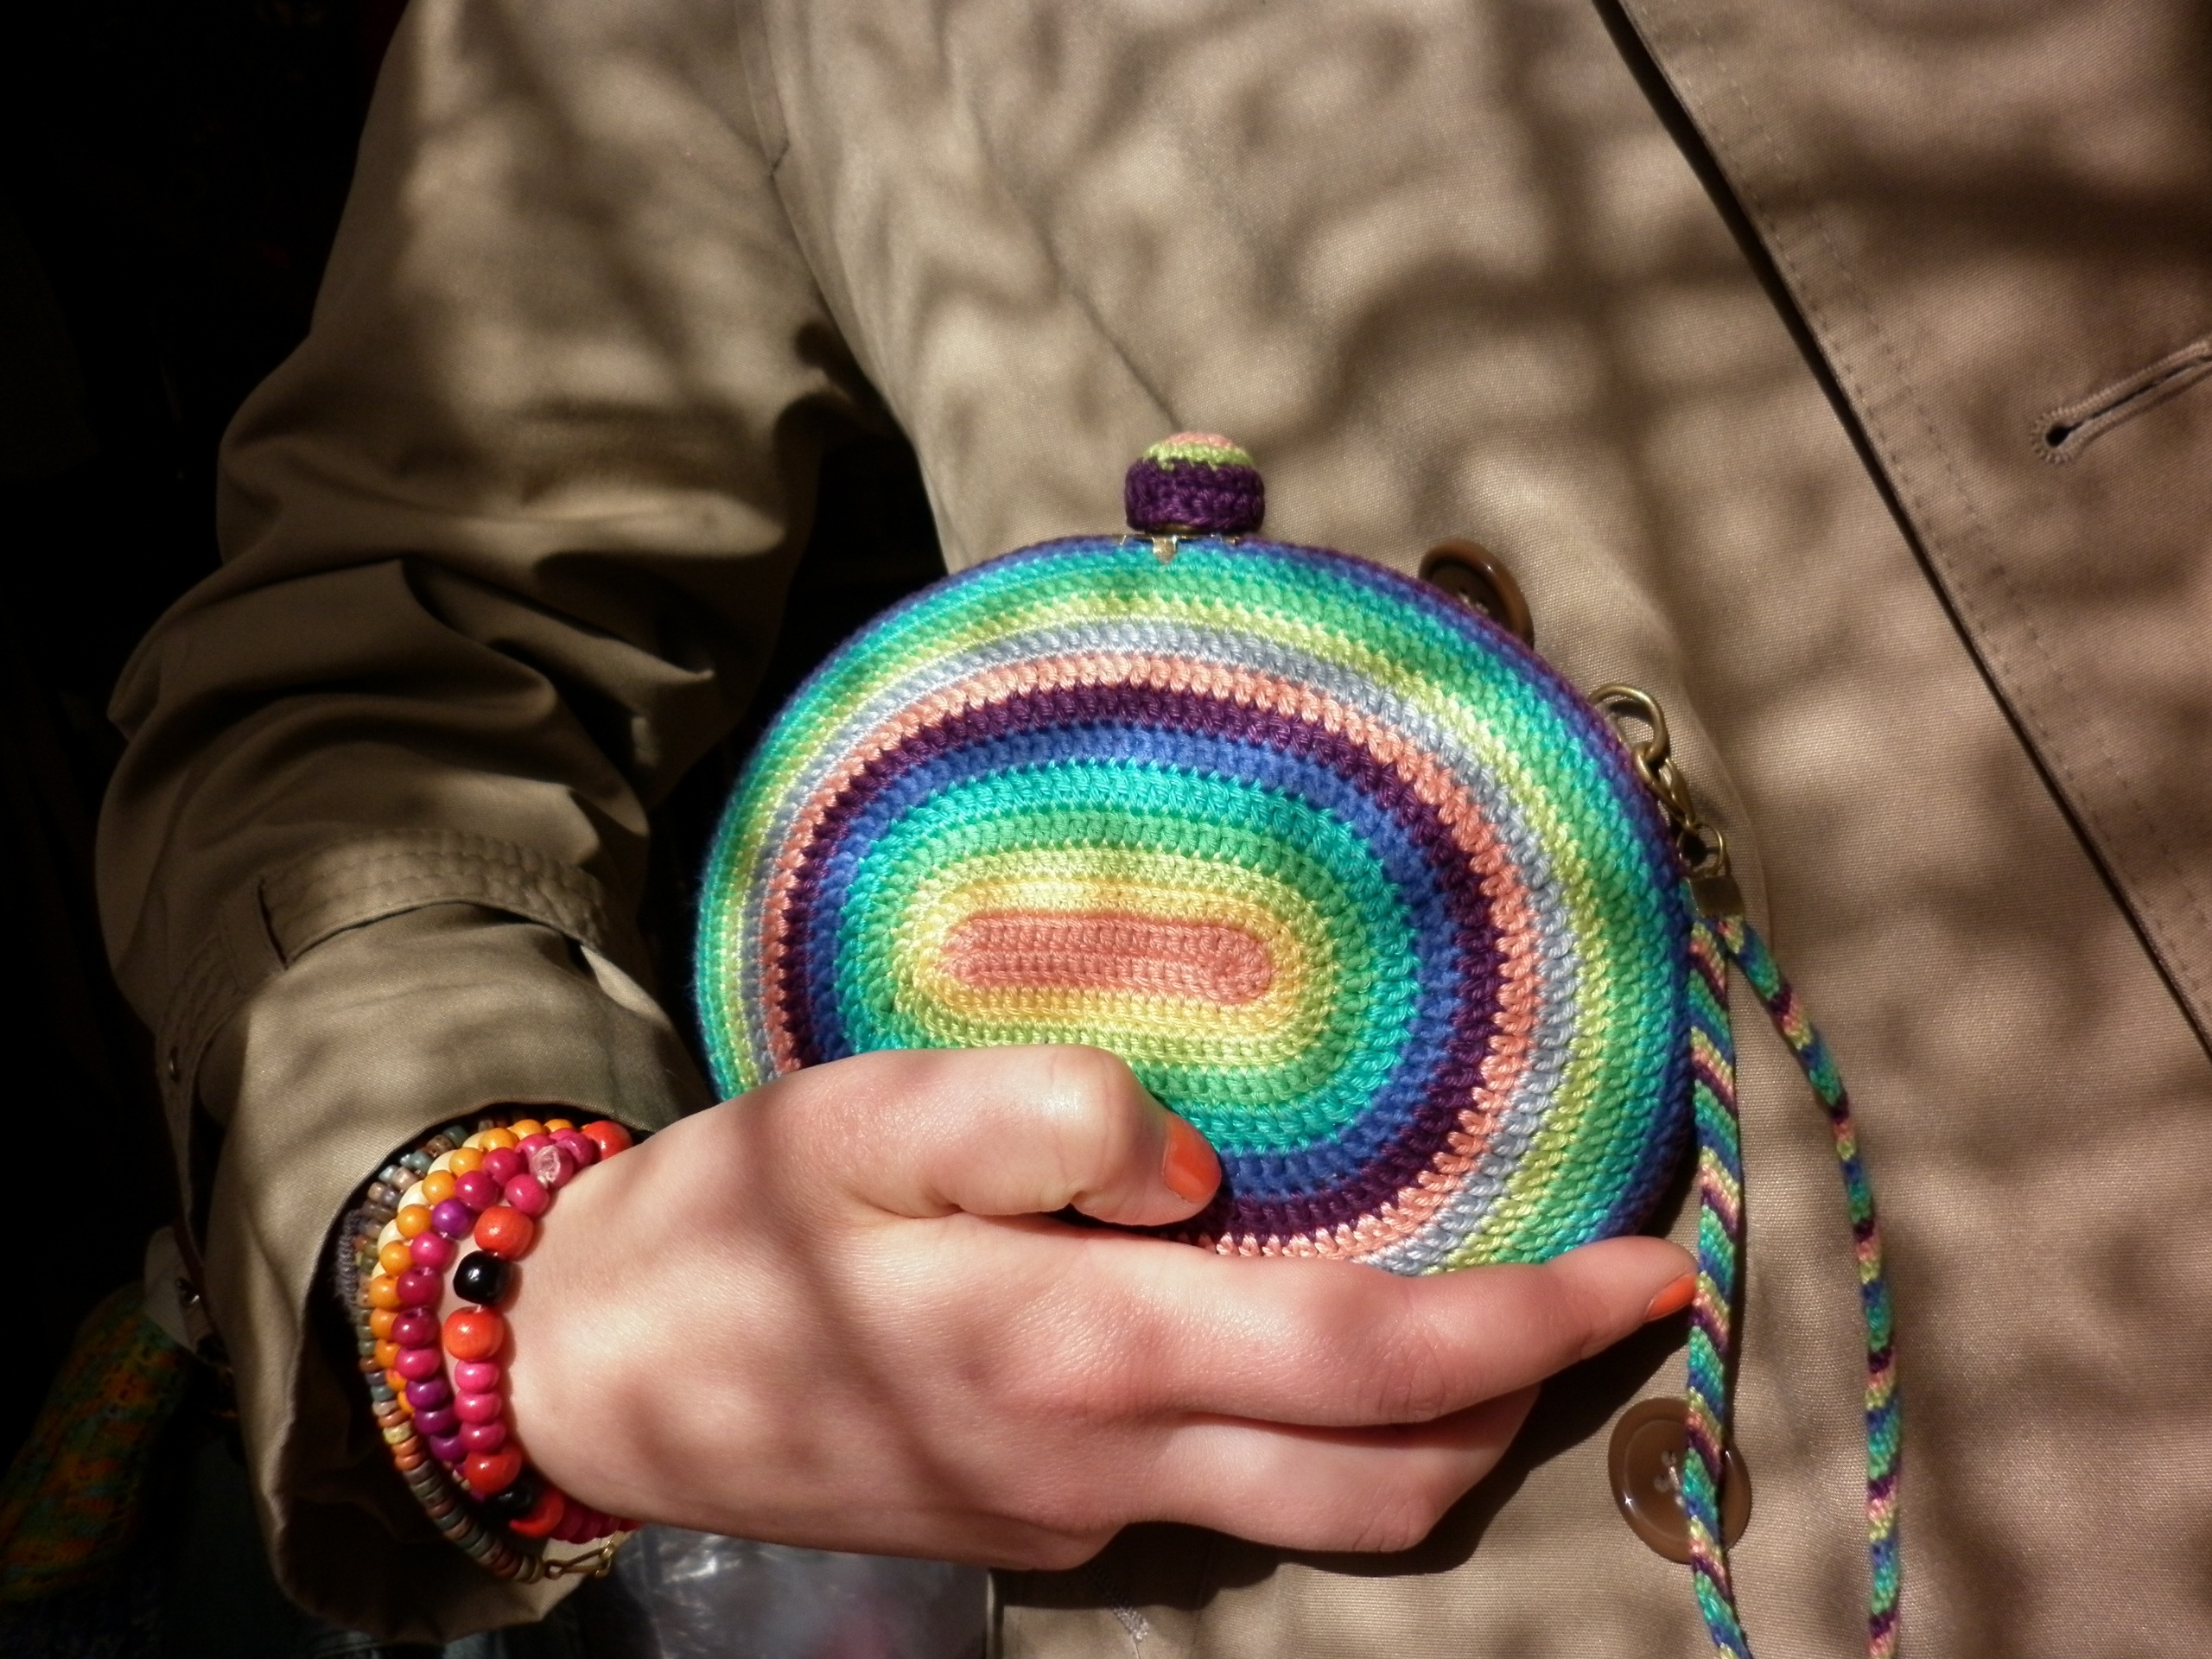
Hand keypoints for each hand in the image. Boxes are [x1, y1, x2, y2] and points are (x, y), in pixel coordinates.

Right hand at [501, 1046, 1692, 1567]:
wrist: (591, 1375)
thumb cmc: (726, 1224)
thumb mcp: (861, 1112)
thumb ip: (1042, 1114)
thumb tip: (1195, 1158)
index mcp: (1075, 1343)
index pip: (1371, 1358)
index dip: (1531, 1321)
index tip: (1644, 1265)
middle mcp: (1101, 1460)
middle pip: (1388, 1477)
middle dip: (1525, 1394)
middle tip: (1595, 1290)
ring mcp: (1075, 1517)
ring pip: (1328, 1518)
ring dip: (1440, 1434)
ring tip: (1489, 1324)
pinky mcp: (1041, 1532)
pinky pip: (1232, 1505)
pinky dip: (1321, 1441)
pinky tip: (1297, 1347)